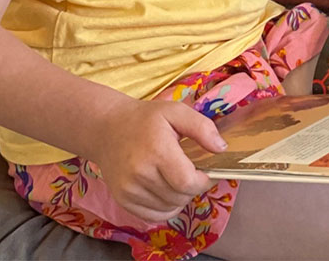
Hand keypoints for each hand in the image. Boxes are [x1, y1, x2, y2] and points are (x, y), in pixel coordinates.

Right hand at [90, 97, 226, 223]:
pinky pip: (153, 216)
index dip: (203, 181)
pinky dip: (166, 208)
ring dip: (180, 198)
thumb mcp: (176, 111)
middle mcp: (140, 174)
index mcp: (157, 150)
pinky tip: (167, 191)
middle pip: (179, 196)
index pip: (187, 182)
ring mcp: (129, 190)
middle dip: (193, 187)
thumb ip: (202, 128)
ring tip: (177, 178)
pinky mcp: (122, 200)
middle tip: (192, 171)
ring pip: (168, 208)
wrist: (106, 129)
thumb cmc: (145, 119)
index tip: (208, 171)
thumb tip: (221, 149)